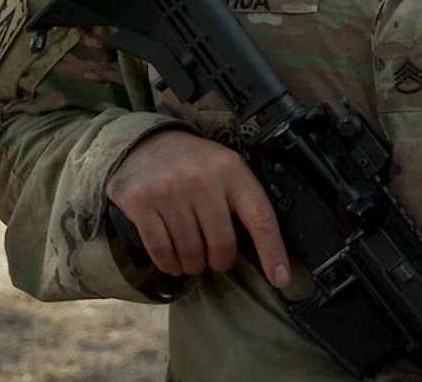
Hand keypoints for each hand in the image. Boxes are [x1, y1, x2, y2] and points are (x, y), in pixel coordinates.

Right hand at [104, 129, 289, 287]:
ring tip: (194, 260)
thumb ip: (246, 203)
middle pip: (222, 244)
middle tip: (217, 260)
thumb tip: (277, 251)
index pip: (260, 218)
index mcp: (233, 171)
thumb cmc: (195, 163)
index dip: (272, 252)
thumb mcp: (228, 169)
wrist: (147, 142)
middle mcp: (203, 180)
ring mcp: (170, 191)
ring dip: (194, 265)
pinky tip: (174, 262)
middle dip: (221, 261)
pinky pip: (160, 250)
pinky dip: (170, 264)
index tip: (280, 278)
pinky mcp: (141, 203)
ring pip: (191, 251)